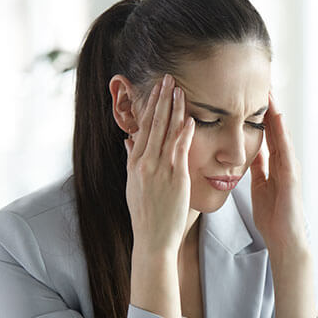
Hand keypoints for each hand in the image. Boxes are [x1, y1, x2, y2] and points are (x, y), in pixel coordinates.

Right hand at [124, 74, 194, 257]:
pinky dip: (184, 133)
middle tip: (167, 78)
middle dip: (160, 99)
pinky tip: (189, 118)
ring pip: (166, 133)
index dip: (150, 106)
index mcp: (134, 163)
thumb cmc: (146, 215)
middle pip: (153, 124)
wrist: (152, 239)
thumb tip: (128, 142)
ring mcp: (159, 170)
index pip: (143, 127)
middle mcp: (144, 163)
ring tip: (179, 89)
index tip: (157, 89)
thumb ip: (132, 161)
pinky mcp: (174, 179)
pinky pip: (180, 151)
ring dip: (173, 109)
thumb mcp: (132, 185)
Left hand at [251, 94, 317, 317]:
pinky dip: (281, 134)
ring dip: (277, 114)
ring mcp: (290, 168)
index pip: (266, 133)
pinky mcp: (292, 178)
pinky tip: (276, 120)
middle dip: (270, 106)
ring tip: (270, 92)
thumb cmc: (273, 216)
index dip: (259, 113)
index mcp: (274, 164)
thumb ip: (258, 168)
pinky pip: (285, 150)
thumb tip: (252, 151)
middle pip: (276, 129)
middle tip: (263, 81)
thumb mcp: (260, 186)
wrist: (284, 240)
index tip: (250, 93)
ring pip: (283, 135)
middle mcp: (285, 162)